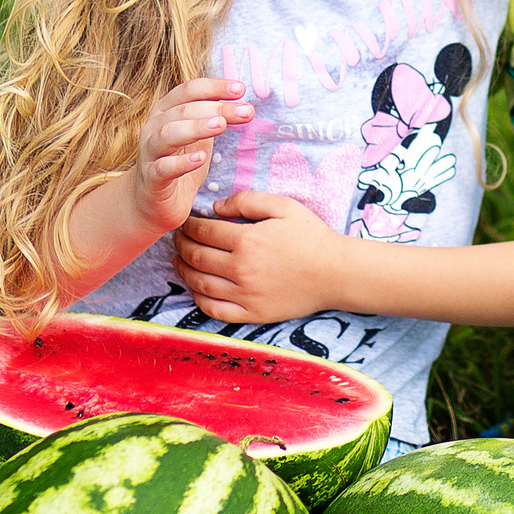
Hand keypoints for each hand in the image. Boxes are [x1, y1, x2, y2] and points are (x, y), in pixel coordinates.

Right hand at [119, 78, 251, 236]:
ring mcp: (149, 153)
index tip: (241, 88)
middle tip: (246, 111)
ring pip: (167, 134)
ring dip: (195, 128)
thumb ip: (214, 119)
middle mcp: (153, 127)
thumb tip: (245, 104)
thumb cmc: (178, 164)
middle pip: (183, 110)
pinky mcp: (151, 179)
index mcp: (166, 112)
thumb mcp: (199, 138)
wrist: (151, 203)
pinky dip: (181, 162)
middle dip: (217, 108)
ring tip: (221, 125)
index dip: (214, 87)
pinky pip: (163, 168)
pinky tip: (200, 159)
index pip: (189, 90)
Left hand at [173, 190, 344, 324]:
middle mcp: (241, 269)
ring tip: (179, 261)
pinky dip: (198, 298)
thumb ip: (247, 200)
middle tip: (178, 240)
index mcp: (247, 240)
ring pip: (199, 283)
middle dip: (182, 245)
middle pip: (196, 257)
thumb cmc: (311, 236)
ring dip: (183, 271)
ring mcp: (245, 294)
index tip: (186, 223)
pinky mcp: (251, 313)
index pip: (204, 232)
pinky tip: (196, 288)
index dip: (189, 226)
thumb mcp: (284, 206)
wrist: (335, 273)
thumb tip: (215, 208)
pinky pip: (214, 309)